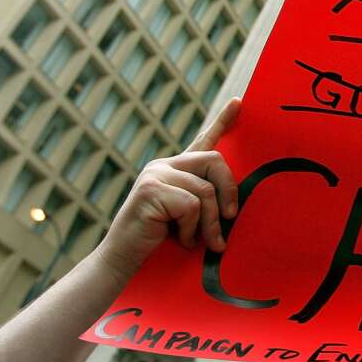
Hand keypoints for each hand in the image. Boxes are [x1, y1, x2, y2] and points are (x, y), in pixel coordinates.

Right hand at [95, 98, 241, 280]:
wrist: (123, 261)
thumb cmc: (159, 242)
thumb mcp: (189, 217)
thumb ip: (206, 200)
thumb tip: (235, 204)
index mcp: (175, 169)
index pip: (203, 139)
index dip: (223, 120)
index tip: (238, 101)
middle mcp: (164, 165)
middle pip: (215, 161)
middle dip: (229, 191)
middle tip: (230, 217)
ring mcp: (155, 174)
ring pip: (205, 190)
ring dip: (209, 222)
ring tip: (200, 241)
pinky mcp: (151, 189)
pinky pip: (191, 205)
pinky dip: (191, 229)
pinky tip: (178, 239)